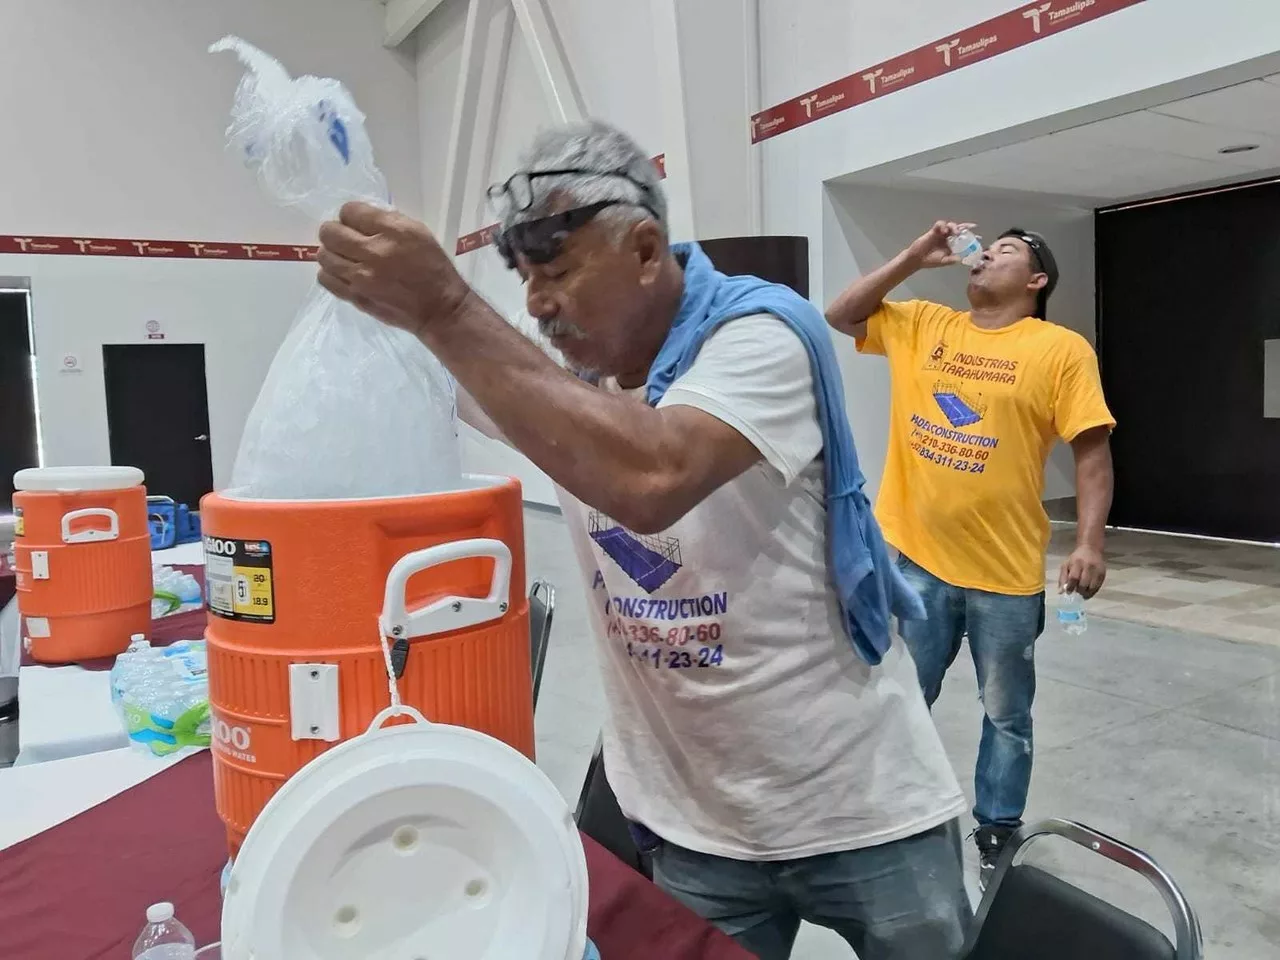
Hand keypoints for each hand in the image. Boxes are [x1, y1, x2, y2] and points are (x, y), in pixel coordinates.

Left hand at [316, 202, 472, 335]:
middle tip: (346, 238)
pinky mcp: (355, 296)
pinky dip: (330, 272)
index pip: (349, 211)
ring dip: (331, 252)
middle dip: (335, 231)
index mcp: (393, 231)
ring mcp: (361, 277)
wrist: (438, 309)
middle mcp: (373, 252)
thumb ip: (388, 220)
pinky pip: (325, 278)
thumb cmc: (432, 268)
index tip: (359, 223)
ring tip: (345, 257)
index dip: (351, 215)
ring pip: (324, 255)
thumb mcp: (419, 233)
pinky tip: (343, 273)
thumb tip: (361, 218)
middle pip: (330, 232)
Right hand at [906, 221, 975, 268]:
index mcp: (952, 245)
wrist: (917, 259)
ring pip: (951, 225)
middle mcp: (948, 238)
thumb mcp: (943, 261)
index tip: (979, 237)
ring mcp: (941, 233)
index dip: (971, 237)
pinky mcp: (934, 230)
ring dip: (955, 227)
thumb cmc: (930, 261)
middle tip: (971, 228)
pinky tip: (944, 230)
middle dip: (965, 227)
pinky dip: (944, 225)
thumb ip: (952, 259)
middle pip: (959, 229)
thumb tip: (961, 259)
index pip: (964, 239)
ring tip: (955, 232)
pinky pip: (940, 224)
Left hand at [1059, 545, 1105, 598]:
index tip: (1068, 592)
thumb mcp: (1066, 565)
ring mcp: (1097, 571)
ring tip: (1082, 593)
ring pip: (1092, 587)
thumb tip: (1060, 592)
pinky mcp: (1103, 574)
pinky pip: (1098, 587)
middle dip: (1079, 591)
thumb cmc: (1076, 559)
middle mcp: (1089, 567)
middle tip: (1076, 592)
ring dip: (1086, 593)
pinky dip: (1092, 592)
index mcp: (1077, 563)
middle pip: (1084, 584)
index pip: (1074, 578)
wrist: (1091, 550)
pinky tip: (1088, 591)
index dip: (1070, 587)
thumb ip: (1062, 578)